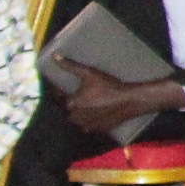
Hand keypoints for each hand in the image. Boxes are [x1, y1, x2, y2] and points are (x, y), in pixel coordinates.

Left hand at [65, 61, 184, 136]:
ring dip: (79, 112)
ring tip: (88, 103)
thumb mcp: (90, 73)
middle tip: (79, 94)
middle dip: (71, 102)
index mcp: (71, 103)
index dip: (60, 90)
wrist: (129, 101)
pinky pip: (87, 125)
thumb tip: (54, 56)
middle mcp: (75, 116)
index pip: (58, 97)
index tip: (65, 86)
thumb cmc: (109, 86)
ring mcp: (86, 125)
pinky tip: (96, 112)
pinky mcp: (96, 129)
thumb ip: (70, 66)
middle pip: (68, 108)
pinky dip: (89, 120)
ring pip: (77, 118)